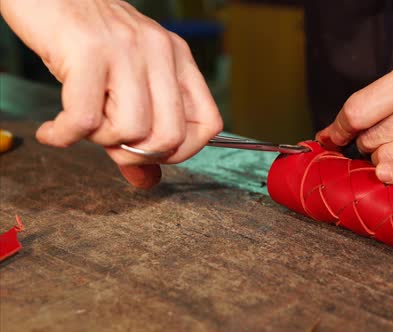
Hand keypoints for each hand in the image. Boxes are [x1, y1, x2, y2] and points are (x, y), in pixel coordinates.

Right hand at [1, 0, 222, 187]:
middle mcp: (160, 52)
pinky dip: (63, 137)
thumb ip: (140, 133)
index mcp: (178, 60)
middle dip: (136, 153)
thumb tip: (147, 182)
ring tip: (80, 124)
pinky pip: (85, 120)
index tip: (152, 153)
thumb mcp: (125, 83)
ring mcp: (126, 49)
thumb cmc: (88, 43)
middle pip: (170, 136)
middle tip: (109, 142)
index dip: (182, 152)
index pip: (208, 124)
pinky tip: (53, 131)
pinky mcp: (88, 51)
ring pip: (130, 130)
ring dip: (99, 140)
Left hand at [316, 55, 392, 185]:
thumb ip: (379, 98)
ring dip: (385, 160)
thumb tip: (333, 131)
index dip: (340, 128)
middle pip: (372, 138)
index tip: (335, 137)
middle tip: (386, 138)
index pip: (359, 109)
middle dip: (369, 143)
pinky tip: (392, 173)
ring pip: (389, 159)